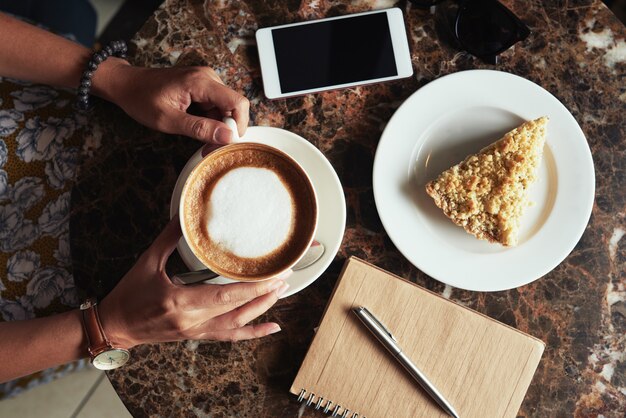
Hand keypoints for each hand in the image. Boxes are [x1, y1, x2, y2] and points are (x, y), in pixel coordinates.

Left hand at [93, 59, 248, 143]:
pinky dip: (211, 121)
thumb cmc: (142, 99)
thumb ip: (200, 129)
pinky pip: (216, 106)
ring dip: (218, 126)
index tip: (227, 142)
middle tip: (210, 147)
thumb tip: (227, 136)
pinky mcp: (202, 86)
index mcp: (200, 82)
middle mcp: (207, 77)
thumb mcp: (169, 120)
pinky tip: (198, 128)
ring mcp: (206, 80)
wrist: (126, 84)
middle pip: (234, 106)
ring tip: (201, 140)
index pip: (238, 102)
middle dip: (226, 129)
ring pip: (226, 108)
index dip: (238, 125)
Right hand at [98, 217, 289, 347]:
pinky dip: (252, 333)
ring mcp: (196, 331)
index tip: (273, 274)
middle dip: (264, 293)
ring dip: (262, 309)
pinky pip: (230, 337)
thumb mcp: (147, 261)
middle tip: (285, 276)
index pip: (226, 296)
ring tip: (281, 292)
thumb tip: (182, 216)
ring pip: (237, 324)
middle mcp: (192, 321)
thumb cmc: (129, 294)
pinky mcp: (196, 336)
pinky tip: (271, 327)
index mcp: (180, 301)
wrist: (115, 326)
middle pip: (237, 309)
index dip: (253, 287)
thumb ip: (168, 238)